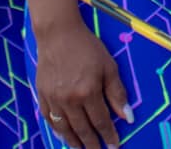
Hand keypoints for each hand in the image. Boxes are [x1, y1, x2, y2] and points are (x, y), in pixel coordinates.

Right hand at [33, 15, 131, 148]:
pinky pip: (49, 118)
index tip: (114, 147)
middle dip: (92, 145)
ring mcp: (54, 98)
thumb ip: (117, 93)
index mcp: (88, 92)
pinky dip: (56, 130)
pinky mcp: (42, 94)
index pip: (101, 122)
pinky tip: (62, 135)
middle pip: (83, 130)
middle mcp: (70, 100)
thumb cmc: (86, 46)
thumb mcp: (108, 66)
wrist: (57, 32)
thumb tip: (128, 117)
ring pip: (64, 129)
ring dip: (74, 142)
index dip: (109, 136)